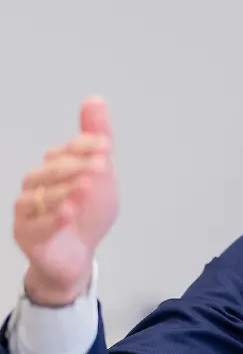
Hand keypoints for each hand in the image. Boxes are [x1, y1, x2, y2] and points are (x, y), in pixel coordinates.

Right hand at [13, 96, 118, 305]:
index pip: (65, 150)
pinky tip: (69, 212)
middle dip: (76, 166)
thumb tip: (95, 99)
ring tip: (86, 187)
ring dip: (65, 190)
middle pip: (50, 171)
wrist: (79, 254)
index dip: (84, 146)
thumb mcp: (102, 176)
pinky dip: (53, 218)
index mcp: (55, 167)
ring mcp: (28, 209)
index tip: (105, 146)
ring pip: (41, 196)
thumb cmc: (87, 212)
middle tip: (100, 166)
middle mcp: (37, 185)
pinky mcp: (26, 234)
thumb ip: (97, 139)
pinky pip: (37, 225)